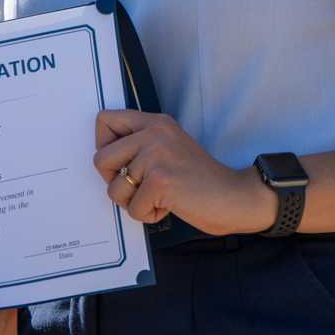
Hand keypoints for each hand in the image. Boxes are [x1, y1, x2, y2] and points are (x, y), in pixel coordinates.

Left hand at [94, 109, 275, 235]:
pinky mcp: (160, 180)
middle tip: (139, 187)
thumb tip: (103, 160)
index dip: (104, 147)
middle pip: (100, 159)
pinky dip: (149, 215)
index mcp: (154, 122)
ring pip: (114, 188)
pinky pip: (133, 208)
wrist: (234, 197)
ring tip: (159, 197)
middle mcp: (154, 132)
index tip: (122, 163)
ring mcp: (157, 155)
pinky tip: (170, 206)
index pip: (104, 120)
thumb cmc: (198, 180)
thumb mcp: (168, 149)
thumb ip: (140, 146)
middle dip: (114, 181)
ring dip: (133, 202)